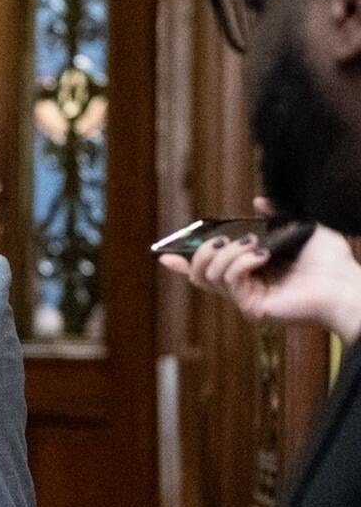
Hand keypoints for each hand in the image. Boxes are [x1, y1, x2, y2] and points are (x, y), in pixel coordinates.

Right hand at [159, 199, 360, 342]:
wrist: (347, 284)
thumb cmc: (332, 262)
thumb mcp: (301, 228)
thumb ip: (277, 215)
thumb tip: (258, 200)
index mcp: (252, 272)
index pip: (210, 270)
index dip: (184, 264)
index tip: (164, 255)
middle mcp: (245, 287)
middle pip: (200, 274)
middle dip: (202, 252)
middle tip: (221, 240)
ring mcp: (246, 298)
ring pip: (209, 275)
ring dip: (227, 253)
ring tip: (254, 245)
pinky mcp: (251, 307)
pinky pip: (229, 280)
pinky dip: (240, 262)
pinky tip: (262, 255)